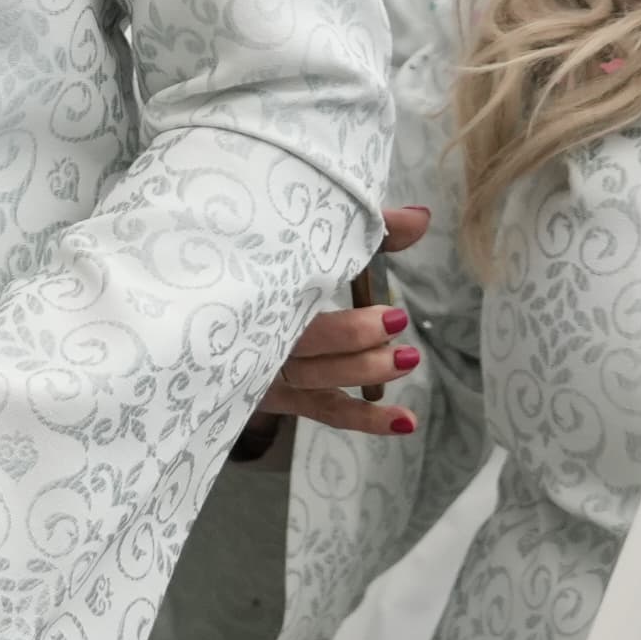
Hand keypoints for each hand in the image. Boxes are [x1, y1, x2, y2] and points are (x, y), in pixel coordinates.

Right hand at [254, 203, 433, 442]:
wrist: (219, 309)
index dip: (328, 291)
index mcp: (260, 288)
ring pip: (314, 378)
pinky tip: (406, 421)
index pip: (288, 286)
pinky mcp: (281, 396)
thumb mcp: (322, 242)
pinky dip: (365, 418)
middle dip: (351, 334)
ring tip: (408, 358)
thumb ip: (374, 231)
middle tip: (396, 319)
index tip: (372, 293)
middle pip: (301, 342)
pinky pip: (325, 410)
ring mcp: (266, 371)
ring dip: (362, 370)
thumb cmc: (278, 267)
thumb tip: (422, 218)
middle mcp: (257, 333)